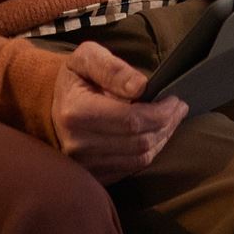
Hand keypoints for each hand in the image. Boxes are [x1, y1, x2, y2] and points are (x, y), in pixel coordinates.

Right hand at [50, 43, 186, 183]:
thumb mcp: (87, 57)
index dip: (160, 112)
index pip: (131, 120)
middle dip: (166, 124)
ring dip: (162, 139)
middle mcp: (78, 145)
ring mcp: (85, 165)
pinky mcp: (93, 176)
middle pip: (139, 142)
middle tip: (179, 108)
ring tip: (171, 120)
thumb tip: (140, 86)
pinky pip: (132, 169)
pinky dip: (149, 152)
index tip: (175, 99)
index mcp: (76, 113)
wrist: (54, 105)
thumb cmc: (76, 77)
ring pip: (139, 158)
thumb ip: (113, 68)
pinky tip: (155, 135)